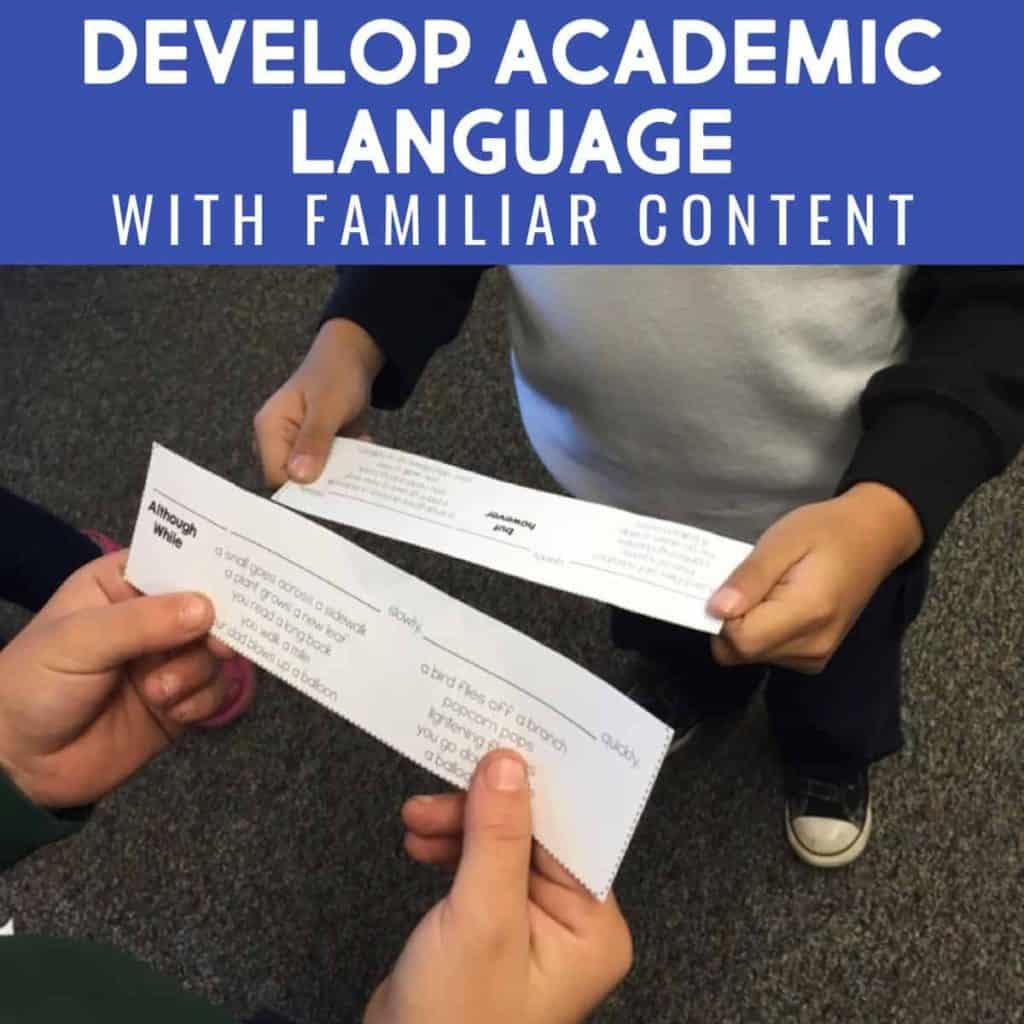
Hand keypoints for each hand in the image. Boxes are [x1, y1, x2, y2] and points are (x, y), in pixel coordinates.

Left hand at [0, 552, 232, 807]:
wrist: (19, 766)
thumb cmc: (36, 684)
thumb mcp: (79, 641)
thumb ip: (143, 623)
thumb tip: (208, 609)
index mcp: (122, 586)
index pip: (175, 561)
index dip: (206, 567)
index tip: (235, 581)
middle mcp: (152, 618)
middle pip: (208, 607)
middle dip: (214, 627)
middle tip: (216, 644)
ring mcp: (168, 660)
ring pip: (215, 651)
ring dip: (195, 672)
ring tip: (159, 693)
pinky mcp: (180, 700)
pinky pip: (215, 690)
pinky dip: (202, 700)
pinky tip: (173, 712)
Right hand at [254, 318, 385, 486]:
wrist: (352, 358)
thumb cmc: (335, 374)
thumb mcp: (327, 407)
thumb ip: (314, 440)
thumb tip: (299, 477)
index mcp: (269, 429)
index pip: (276, 476)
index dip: (302, 487)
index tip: (333, 487)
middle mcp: (278, 441)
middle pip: (295, 481)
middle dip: (326, 480)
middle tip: (352, 468)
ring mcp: (296, 446)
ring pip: (315, 477)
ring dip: (340, 471)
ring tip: (360, 450)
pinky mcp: (315, 450)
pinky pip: (329, 469)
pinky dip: (347, 464)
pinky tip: (361, 444)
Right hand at [365, 750, 632, 1023]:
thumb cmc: (456, 1021)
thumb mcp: (480, 921)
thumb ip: (496, 838)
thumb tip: (508, 763)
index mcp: (592, 925)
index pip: (571, 831)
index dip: (536, 785)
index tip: (501, 742)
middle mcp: (570, 922)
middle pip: (532, 832)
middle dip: (484, 805)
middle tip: (444, 776)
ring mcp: (529, 924)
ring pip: (500, 844)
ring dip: (459, 824)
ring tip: (416, 817)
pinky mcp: (491, 926)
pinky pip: (478, 867)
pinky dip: (450, 848)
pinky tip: (421, 841)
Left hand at [708, 483, 923, 673]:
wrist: (874, 537)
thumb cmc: (826, 531)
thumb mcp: (781, 541)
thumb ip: (749, 578)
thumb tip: (715, 611)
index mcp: (807, 615)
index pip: (740, 640)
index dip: (722, 615)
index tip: (729, 586)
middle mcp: (812, 647)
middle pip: (742, 653)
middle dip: (730, 622)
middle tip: (746, 584)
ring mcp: (816, 657)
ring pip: (751, 656)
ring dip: (745, 626)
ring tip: (766, 589)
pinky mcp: (815, 658)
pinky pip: (768, 653)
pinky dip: (761, 632)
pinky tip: (776, 603)